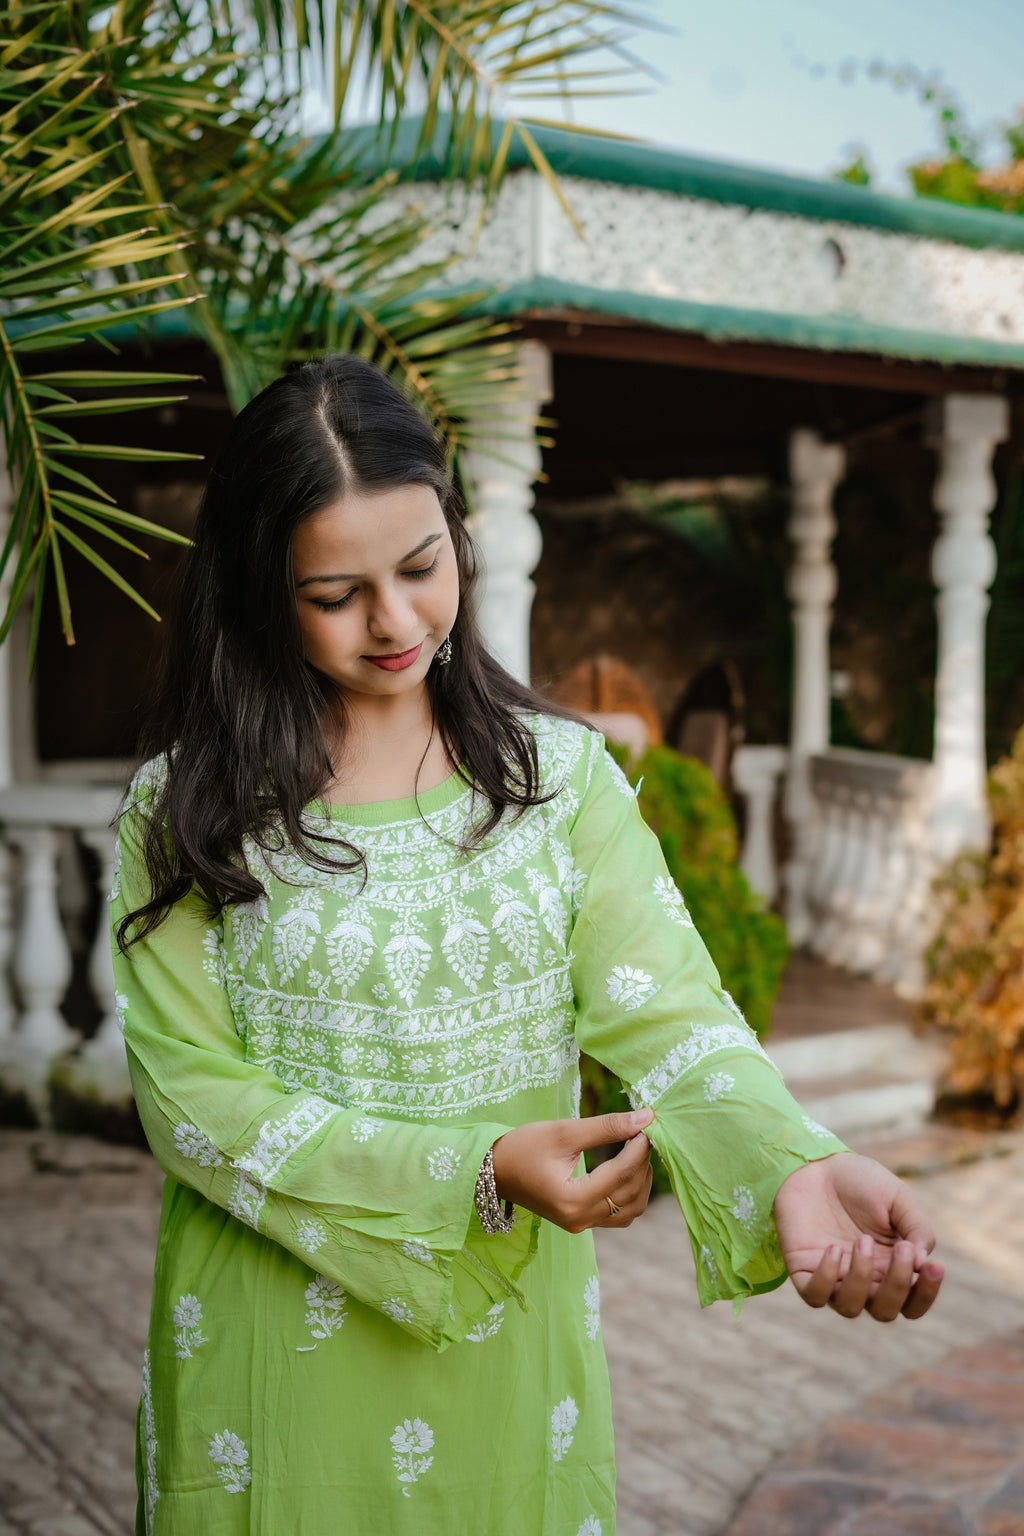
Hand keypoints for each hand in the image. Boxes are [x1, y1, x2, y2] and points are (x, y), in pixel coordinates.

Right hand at [491, 1109, 654, 1233]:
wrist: (495, 1170)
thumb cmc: (524, 1146)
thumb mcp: (564, 1131)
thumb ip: (606, 1126)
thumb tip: (645, 1117)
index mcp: (572, 1199)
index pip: (620, 1173)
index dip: (639, 1148)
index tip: (647, 1124)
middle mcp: (579, 1219)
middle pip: (630, 1193)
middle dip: (642, 1162)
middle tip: (642, 1133)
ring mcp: (581, 1225)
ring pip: (631, 1209)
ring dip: (641, 1180)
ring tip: (636, 1150)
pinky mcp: (582, 1222)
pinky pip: (620, 1215)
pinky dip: (631, 1193)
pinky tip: (626, 1168)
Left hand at [774, 1151, 944, 1321]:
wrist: (816, 1163)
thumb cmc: (861, 1182)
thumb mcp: (898, 1199)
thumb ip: (917, 1230)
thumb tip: (924, 1264)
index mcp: (890, 1268)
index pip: (912, 1303)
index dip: (926, 1294)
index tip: (934, 1267)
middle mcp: (863, 1280)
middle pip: (884, 1312)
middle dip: (897, 1285)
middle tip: (901, 1247)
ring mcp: (833, 1277)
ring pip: (850, 1308)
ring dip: (861, 1279)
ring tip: (863, 1240)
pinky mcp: (803, 1270)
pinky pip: (814, 1295)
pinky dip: (826, 1279)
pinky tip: (834, 1248)